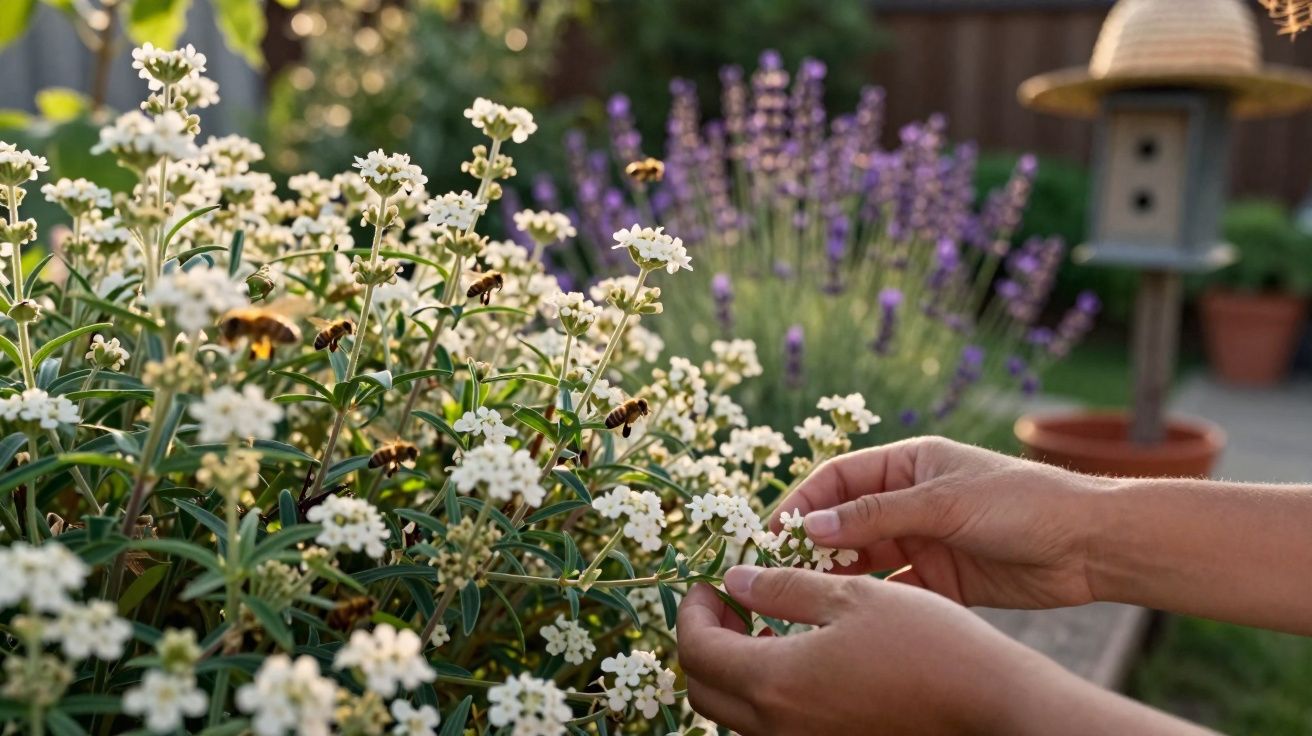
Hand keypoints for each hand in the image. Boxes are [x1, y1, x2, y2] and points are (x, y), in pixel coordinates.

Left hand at [678, 567, 1071, 734]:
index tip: (707, 584)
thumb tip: (734, 580)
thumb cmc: (926, 642)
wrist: (991, 705)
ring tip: (761, 625)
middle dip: (703, 641)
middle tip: (726, 604)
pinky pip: (769, 727)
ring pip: (733, 713)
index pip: (697, 650)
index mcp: (775, 682)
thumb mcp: (851, 596)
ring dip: (732, 667)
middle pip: (704, 690)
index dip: (691, 611)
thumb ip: (783, 588)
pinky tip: (797, 658)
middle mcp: (778, 727)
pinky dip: (764, 692)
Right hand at [773, 437, 1109, 609]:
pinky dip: (870, 602)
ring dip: (836, 576)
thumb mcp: (944, 502)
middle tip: (777, 574)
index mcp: (908, 464)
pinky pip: (892, 590)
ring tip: (804, 600)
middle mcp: (909, 501)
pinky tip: (849, 617)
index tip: (770, 534)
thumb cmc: (1023, 503)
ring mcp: (923, 541)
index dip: (801, 504)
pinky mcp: (940, 580)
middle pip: (844, 522)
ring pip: (863, 560)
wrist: (1090, 546)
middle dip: (811, 545)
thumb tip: (812, 525)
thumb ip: (876, 515)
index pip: (837, 479)